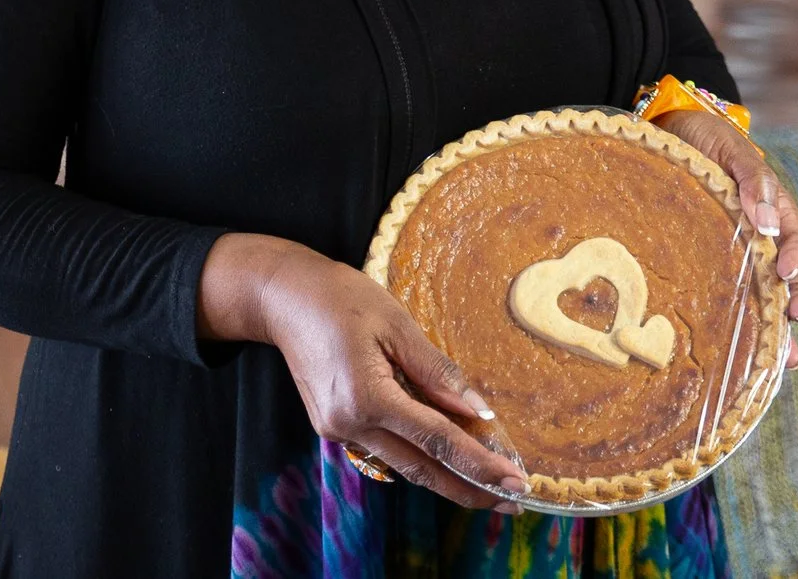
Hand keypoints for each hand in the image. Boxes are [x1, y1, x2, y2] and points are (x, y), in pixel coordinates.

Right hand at [202, 235, 524, 508]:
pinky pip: (386, 448)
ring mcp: (339, 431)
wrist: (282, 298)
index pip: (438, 440)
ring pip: (404, 465)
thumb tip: (478, 411)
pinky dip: (419, 456)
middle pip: (422, 469)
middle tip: (512, 500)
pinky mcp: (335, 427)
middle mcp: (350, 425)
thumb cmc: (339, 298)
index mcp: (367, 397)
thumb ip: (437, 372)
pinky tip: (446, 456)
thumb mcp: (396, 323)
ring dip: (446, 478)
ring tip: (487, 484)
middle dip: (469, 488)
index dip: (480, 464)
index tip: (515, 481)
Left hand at [654, 110, 797, 368]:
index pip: (791, 240)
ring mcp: (730, 256)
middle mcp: (756, 240)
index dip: (793, 258)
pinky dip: (733, 327)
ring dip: (773, 329)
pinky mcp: (702, 267)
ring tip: (783, 359)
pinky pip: (721, 298)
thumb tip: (766, 220)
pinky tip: (736, 354)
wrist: (664, 135)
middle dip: (794, 302)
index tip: (786, 269)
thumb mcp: (730, 149)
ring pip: (758, 297)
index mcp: (770, 212)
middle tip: (796, 318)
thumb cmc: (704, 139)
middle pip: (783, 279)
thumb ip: (752, 178)